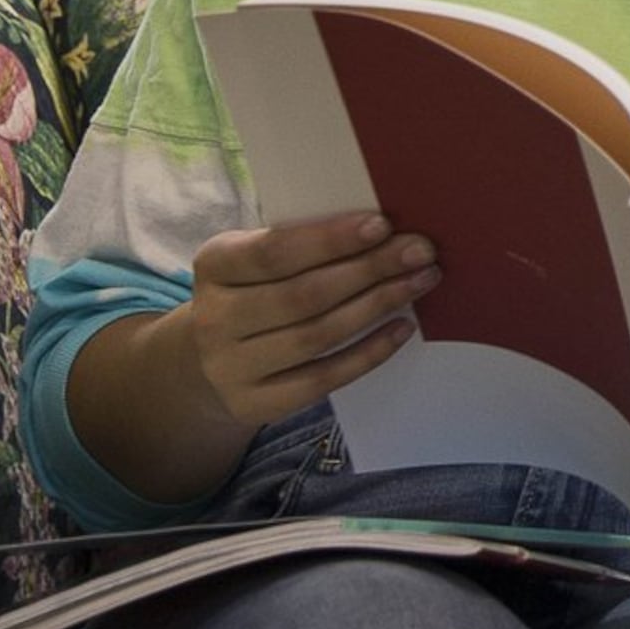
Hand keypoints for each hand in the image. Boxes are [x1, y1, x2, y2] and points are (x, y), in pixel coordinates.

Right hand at [171, 211, 438, 430]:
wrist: (208, 360)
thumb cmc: (253, 291)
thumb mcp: (255, 257)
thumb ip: (300, 242)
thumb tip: (382, 229)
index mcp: (215, 265)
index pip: (274, 252)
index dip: (330, 239)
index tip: (383, 225)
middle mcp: (215, 318)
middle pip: (303, 295)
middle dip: (369, 270)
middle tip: (421, 252)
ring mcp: (231, 367)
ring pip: (317, 336)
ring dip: (377, 306)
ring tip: (421, 281)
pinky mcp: (255, 404)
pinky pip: (323, 379)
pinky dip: (368, 353)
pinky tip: (402, 328)